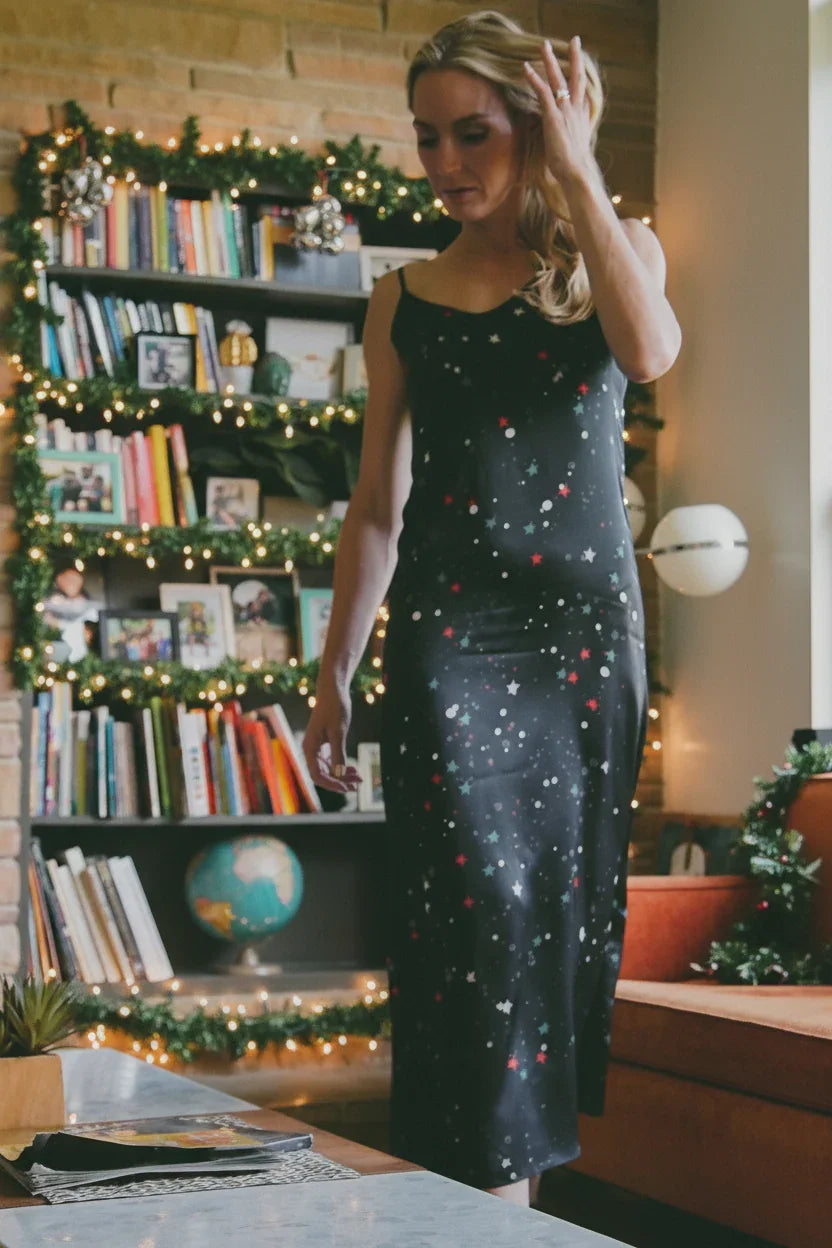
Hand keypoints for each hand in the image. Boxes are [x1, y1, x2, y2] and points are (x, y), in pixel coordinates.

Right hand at [302, 680, 361, 793]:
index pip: (317, 775)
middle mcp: (311, 750)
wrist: (333, 690)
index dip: (331, 784)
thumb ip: (338, 754)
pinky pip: (331, 761)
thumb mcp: (338, 732)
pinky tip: (353, 770)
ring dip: (342, 775)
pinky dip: (342, 766)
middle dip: (339, 781)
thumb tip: (338, 775)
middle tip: (357, 786)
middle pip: (323, 774)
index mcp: (309, 748)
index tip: (347, 788)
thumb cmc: (334, 708)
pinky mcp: (324, 743)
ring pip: (328, 769)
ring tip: (359, 778)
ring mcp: (317, 747)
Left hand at [523, 36, 596, 187]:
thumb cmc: (575, 168)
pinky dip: (534, 79)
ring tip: (544, 45)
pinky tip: (525, 68)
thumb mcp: (574, 151)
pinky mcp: (553, 117)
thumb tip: (567, 146)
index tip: (578, 64)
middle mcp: (576, 110)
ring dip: (550, 61)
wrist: (577, 173)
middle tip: (575, 40)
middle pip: (577, 77)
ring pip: (559, 79)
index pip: (581, 92)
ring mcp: (565, 112)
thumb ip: (570, 142)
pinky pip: (543, 92)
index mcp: (582, 118)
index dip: (578, 77)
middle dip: (575, 57)